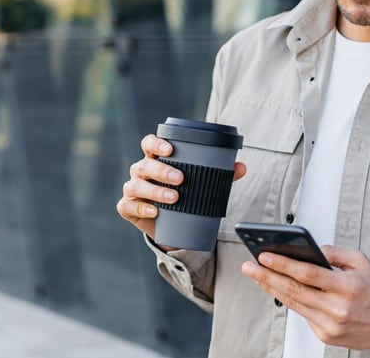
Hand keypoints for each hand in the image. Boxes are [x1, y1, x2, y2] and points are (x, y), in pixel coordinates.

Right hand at [117, 134, 246, 248]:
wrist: (172, 225)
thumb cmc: (184, 193)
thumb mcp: (201, 183)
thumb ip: (221, 174)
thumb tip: (241, 166)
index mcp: (155, 159)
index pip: (149, 144)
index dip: (156, 144)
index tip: (170, 149)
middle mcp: (141, 171)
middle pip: (144, 165)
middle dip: (161, 171)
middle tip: (181, 178)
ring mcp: (133, 188)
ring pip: (137, 185)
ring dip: (155, 191)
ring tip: (175, 197)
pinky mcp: (128, 207)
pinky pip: (129, 206)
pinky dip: (141, 208)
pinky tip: (154, 211)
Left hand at [241, 245, 369, 353]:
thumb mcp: (362, 263)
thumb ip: (335, 253)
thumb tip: (311, 250)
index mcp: (347, 287)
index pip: (308, 274)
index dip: (283, 264)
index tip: (265, 256)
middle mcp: (337, 308)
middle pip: (294, 290)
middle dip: (267, 277)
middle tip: (249, 267)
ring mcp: (330, 325)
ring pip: (294, 304)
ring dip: (272, 288)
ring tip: (257, 276)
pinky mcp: (326, 335)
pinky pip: (303, 315)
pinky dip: (290, 301)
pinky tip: (278, 289)